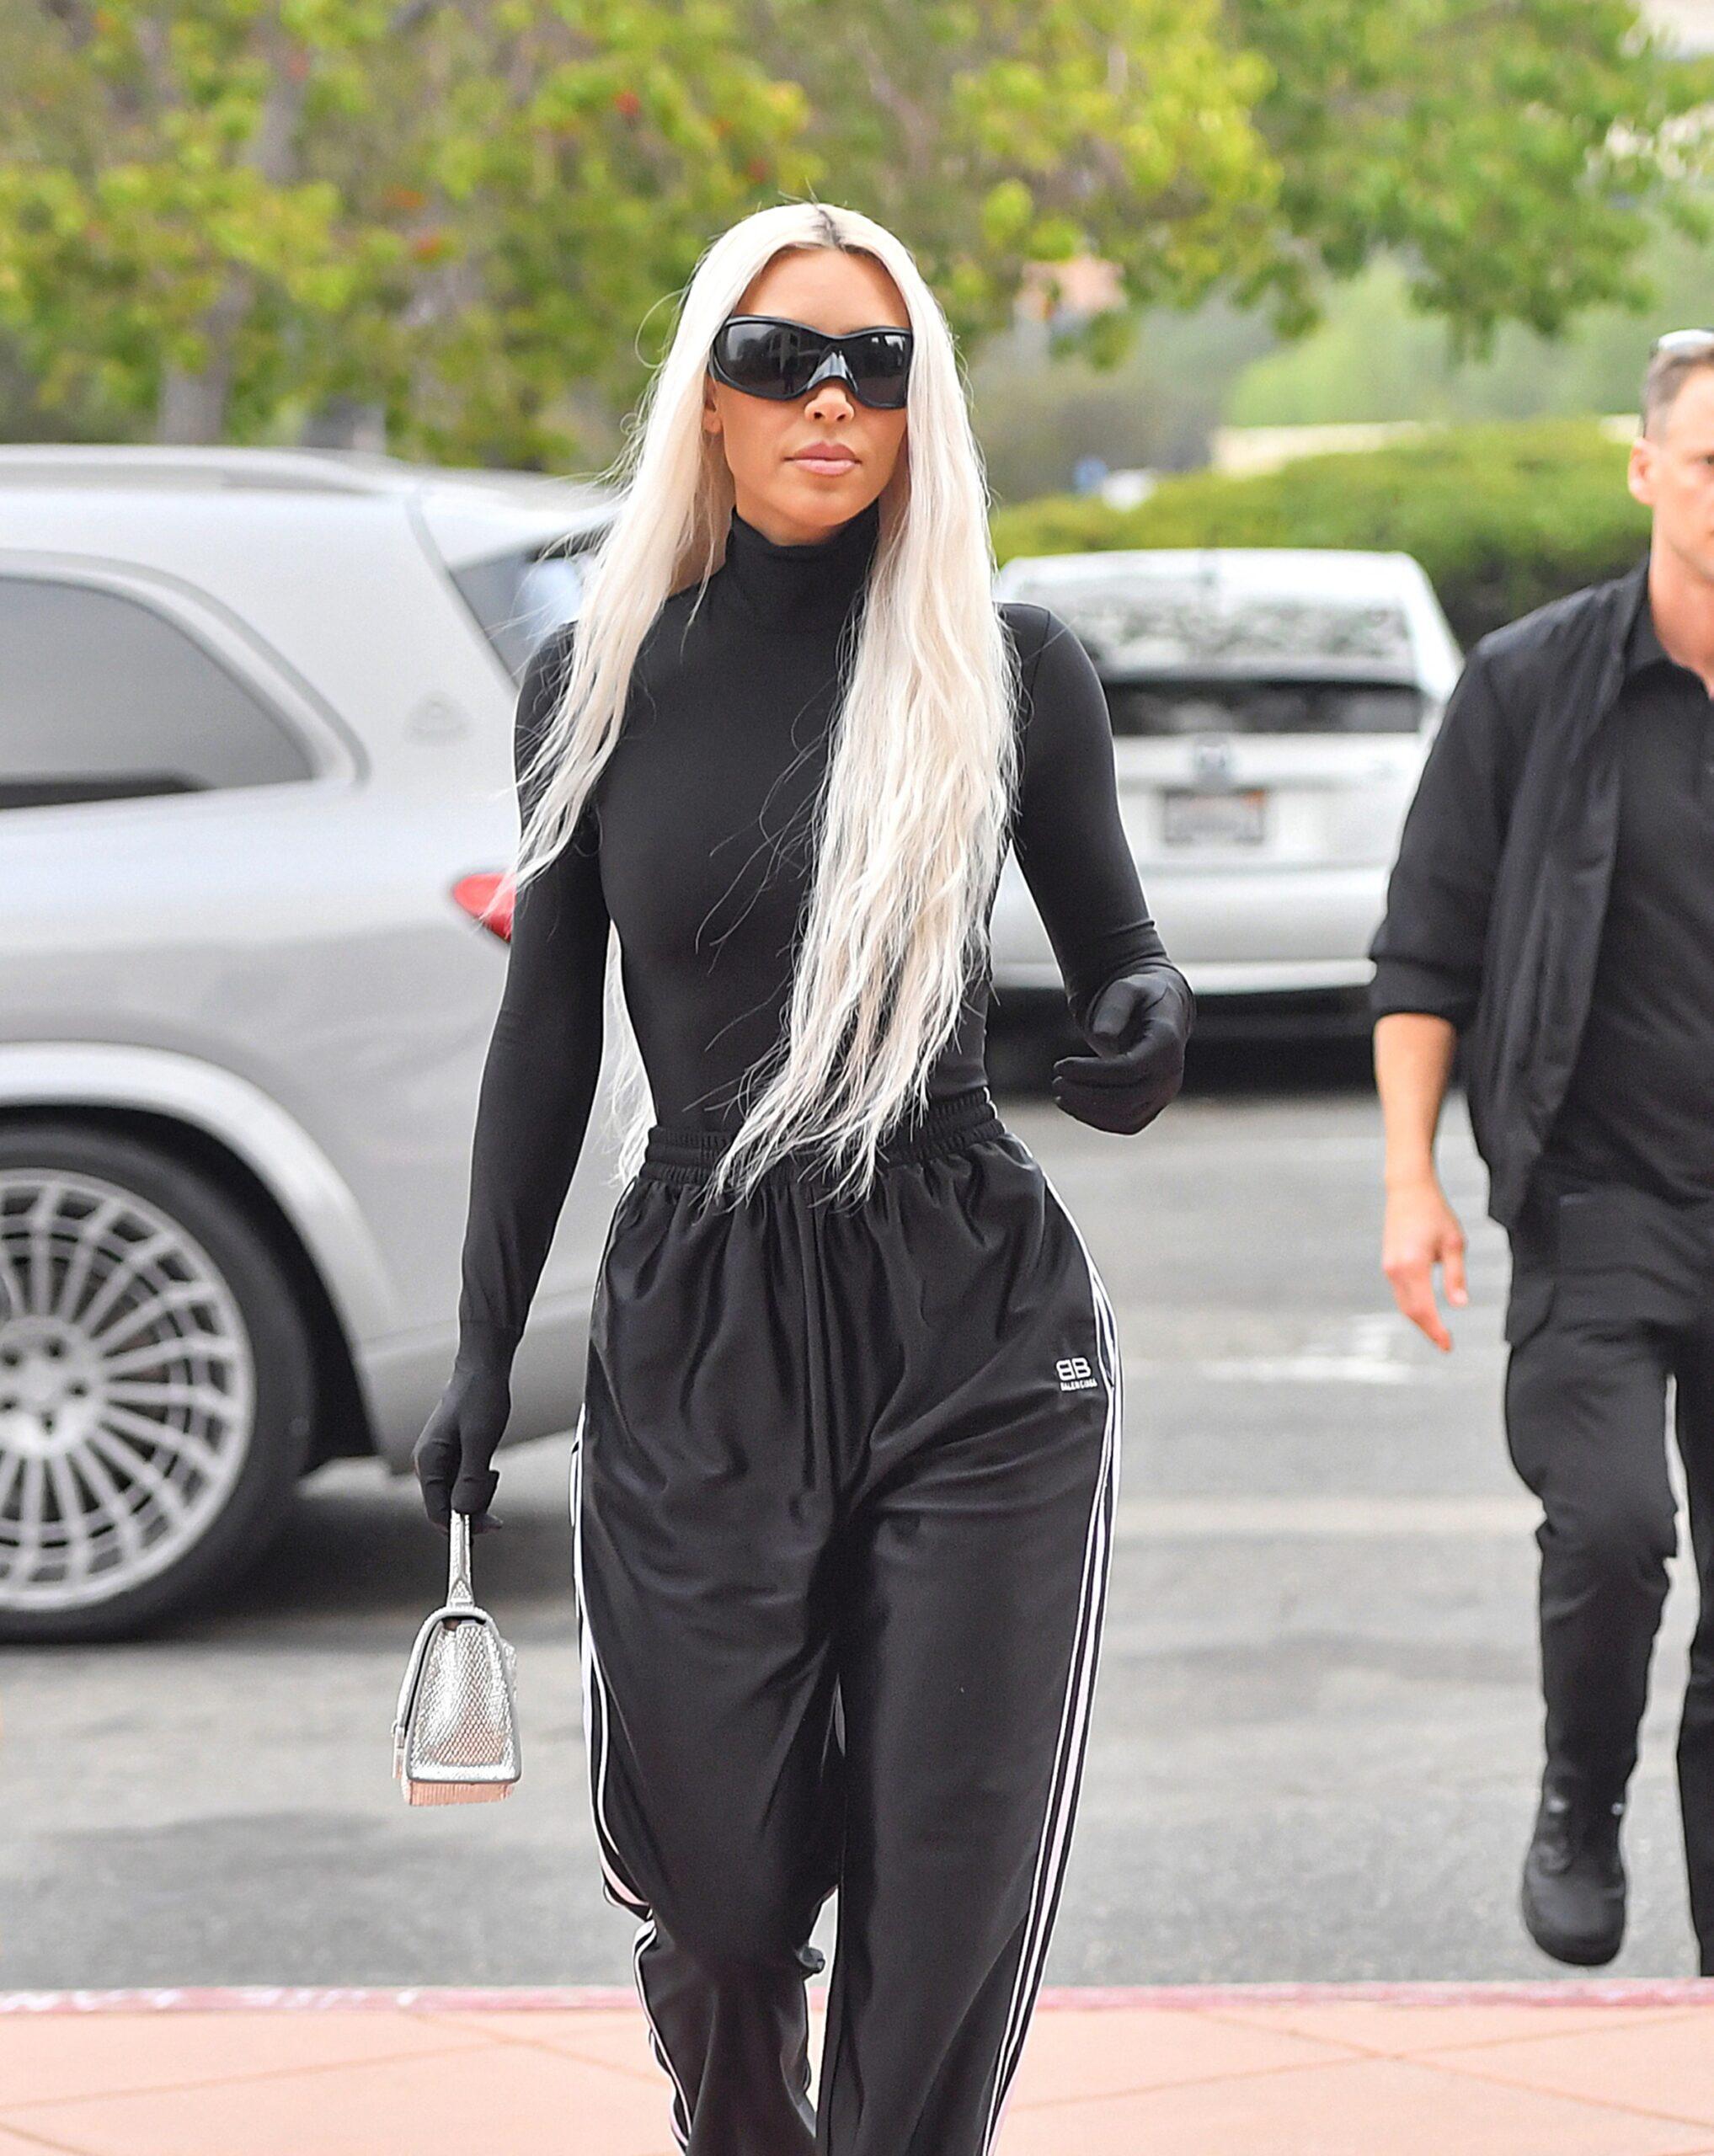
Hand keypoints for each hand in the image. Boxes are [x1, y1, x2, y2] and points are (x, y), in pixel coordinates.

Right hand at [411, 1355, 511, 1532]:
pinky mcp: (453, 1456)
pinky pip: (465, 1482)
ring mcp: (441, 1461)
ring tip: (491, 1465)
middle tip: (493, 1477)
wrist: (485, 1369)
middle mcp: (430, 1464)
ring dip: (479, 1489)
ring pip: (460, 1495)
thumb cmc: (481, 1396)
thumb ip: (472, 1479)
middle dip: (475, 1503)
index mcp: (428, 1461)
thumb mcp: (481, 1440)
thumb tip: (465, 1513)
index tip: (493, 1526)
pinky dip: (480, 1480)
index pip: (438, 1513)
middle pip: (449, 1506)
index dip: (464, 1526)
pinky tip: (488, 1464)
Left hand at [1052, 966, 1193, 1134]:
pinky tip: (1073, 1105)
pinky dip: (1097, 1119)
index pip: (1128, 1070)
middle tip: (1056, 1082)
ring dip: (1088, 1111)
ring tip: (1060, 1094)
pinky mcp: (1153, 1105)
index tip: (1061, 1066)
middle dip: (1085, 1096)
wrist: (1159, 1011)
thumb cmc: (1139, 996)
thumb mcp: (1126, 989)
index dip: (1091, 1073)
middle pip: (1125, 1100)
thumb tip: (1101, 1035)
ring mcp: (1164, 1094)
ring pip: (1126, 1118)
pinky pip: (1127, 1124)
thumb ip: (1115, 1008)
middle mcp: (1170, 1074)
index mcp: (1166, 1043)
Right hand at [1381, 1175, 1467, 1351]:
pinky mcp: (1389, 1263)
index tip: (1448, 1345)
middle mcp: (1396, 1270)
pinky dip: (1413, 1306)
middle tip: (1445, 1344)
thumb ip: (1456, 1275)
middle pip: (1411, 1311)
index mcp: (1413, 1266)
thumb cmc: (1434, 1212)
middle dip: (1428, 1330)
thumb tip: (1460, 1304)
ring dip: (1420, 1320)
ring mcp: (1389, 1267)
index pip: (1424, 1309)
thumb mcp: (1453, 1243)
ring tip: (1438, 1332)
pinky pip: (1400, 1293)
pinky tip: (1426, 1310)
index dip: (1435, 1331)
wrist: (1408, 1190)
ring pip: (1403, 1303)